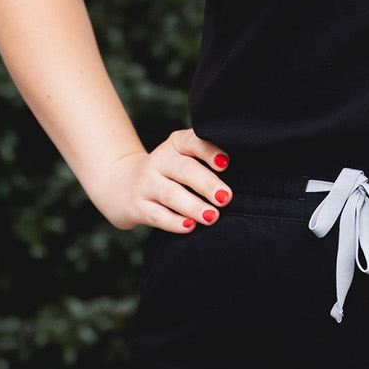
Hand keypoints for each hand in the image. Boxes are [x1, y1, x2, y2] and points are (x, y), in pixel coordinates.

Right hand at [94, 128, 231, 233]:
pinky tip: (189, 227)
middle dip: (206, 183)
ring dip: (193, 205)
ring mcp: (146, 183)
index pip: (193, 142)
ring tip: (212, 216)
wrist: (123, 185)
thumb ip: (207, 161)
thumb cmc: (169, 173)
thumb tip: (246, 176)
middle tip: (226, 197)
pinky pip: (156, 215)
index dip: (209, 151)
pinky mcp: (137, 206)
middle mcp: (160, 160)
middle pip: (183, 170)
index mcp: (176, 144)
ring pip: (170, 194)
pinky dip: (173, 222)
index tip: (226, 163)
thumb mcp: (183, 158)